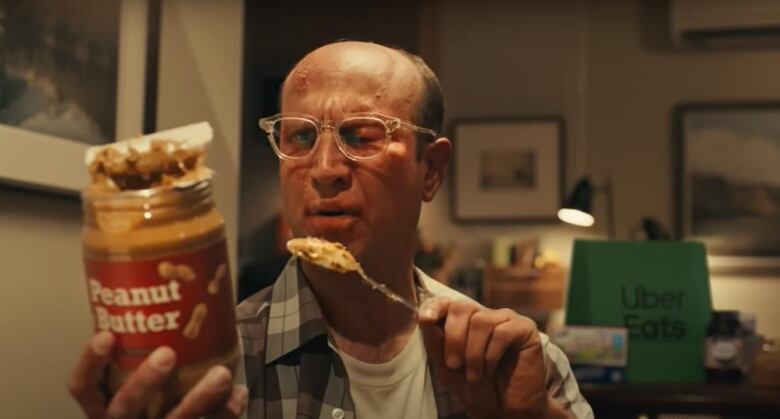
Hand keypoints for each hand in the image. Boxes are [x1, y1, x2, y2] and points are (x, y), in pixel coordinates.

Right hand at [68, 331, 247, 418]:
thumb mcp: (135, 371)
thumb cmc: (155, 391)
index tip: (106, 335)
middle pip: (125, 408)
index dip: (89, 363)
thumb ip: (144, 342)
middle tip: (167, 354)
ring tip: (221, 374)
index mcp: (105, 402)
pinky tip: (239, 393)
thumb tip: (174, 284)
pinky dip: (226, 411)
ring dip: (199, 398)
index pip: (83, 387)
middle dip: (144, 381)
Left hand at [418, 298, 567, 418]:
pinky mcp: (525, 329)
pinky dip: (491, 355)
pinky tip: (491, 369)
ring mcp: (506, 320)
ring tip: (475, 375)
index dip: (435, 306)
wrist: (505, 412)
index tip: (426, 318)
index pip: (447, 302)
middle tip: (454, 365)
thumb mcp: (446, 367)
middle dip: (454, 338)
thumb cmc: (477, 390)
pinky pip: (502, 332)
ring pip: (481, 321)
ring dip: (473, 354)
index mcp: (465, 323)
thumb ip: (435, 342)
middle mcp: (486, 316)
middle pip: (462, 307)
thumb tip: (425, 316)